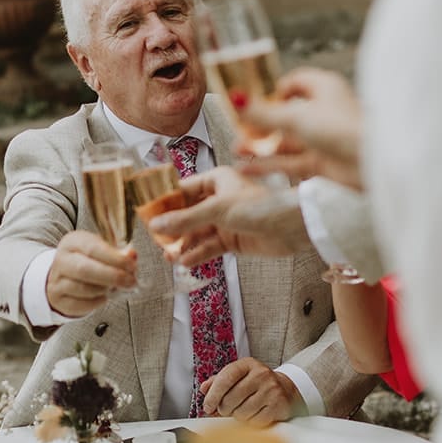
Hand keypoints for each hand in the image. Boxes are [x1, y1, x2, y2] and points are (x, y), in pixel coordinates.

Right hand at [47, 231, 137, 317]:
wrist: (65, 276)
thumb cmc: (89, 260)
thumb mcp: (103, 250)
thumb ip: (118, 253)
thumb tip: (132, 255)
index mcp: (73, 242)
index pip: (93, 248)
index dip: (115, 258)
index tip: (132, 266)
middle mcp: (62, 260)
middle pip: (85, 270)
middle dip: (112, 276)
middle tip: (131, 282)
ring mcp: (57, 281)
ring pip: (84, 289)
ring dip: (105, 290)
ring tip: (116, 287)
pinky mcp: (59, 299)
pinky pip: (81, 304)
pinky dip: (97, 301)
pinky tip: (104, 296)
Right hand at [150, 167, 313, 265]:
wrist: (293, 226)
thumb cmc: (262, 206)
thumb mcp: (217, 209)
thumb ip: (185, 219)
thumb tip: (157, 225)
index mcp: (216, 180)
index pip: (182, 190)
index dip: (165, 204)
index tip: (147, 216)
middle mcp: (219, 199)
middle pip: (187, 214)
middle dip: (173, 229)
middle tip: (157, 241)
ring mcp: (226, 220)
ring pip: (197, 233)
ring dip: (183, 244)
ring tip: (169, 256)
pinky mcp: (234, 239)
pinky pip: (210, 247)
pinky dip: (198, 254)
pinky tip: (186, 262)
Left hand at [199, 357, 296, 425]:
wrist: (285, 388)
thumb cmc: (256, 383)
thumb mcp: (238, 376)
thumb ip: (219, 381)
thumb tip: (204, 389)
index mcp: (247, 364)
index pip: (225, 378)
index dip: (213, 395)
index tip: (207, 407)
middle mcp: (261, 374)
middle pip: (231, 399)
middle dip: (224, 409)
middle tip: (226, 410)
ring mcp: (271, 389)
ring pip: (242, 413)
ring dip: (238, 416)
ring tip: (242, 410)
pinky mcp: (278, 405)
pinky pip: (255, 421)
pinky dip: (251, 422)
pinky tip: (254, 414)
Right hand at [240, 68, 363, 189]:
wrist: (372, 163)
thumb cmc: (342, 129)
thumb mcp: (295, 117)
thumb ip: (263, 113)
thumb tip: (235, 99)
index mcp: (324, 88)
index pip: (295, 82)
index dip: (273, 90)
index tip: (252, 100)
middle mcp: (324, 111)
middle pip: (286, 114)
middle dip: (261, 122)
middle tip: (238, 127)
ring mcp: (323, 139)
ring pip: (286, 141)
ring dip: (261, 145)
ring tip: (236, 149)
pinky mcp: (322, 163)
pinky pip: (290, 162)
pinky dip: (269, 164)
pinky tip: (247, 169)